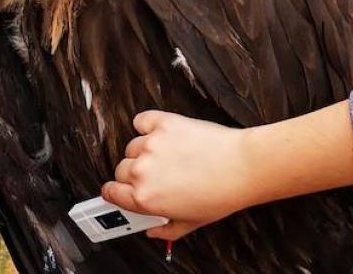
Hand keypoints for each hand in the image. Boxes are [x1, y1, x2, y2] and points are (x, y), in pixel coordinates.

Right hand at [100, 111, 256, 240]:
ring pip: (132, 147)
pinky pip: (141, 121)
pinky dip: (146, 125)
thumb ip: (165, 230)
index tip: (119, 189)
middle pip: (121, 169)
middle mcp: (142, 172)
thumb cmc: (220, 195)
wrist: (241, 167)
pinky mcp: (163, 124)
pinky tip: (158, 132)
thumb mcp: (191, 223)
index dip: (115, 192)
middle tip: (153, 175)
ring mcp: (151, 145)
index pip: (111, 193)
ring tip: (165, 156)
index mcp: (145, 199)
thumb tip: (153, 231)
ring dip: (143, 151)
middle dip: (133, 174)